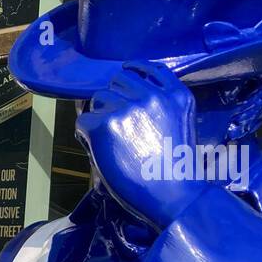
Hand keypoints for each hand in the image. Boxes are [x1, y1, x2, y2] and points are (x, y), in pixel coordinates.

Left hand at [75, 61, 200, 230]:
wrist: (172, 194)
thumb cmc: (174, 171)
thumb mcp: (178, 125)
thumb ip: (159, 108)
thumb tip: (125, 100)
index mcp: (177, 94)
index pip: (151, 68)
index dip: (135, 70)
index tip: (126, 72)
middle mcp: (152, 95)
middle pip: (119, 79)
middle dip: (114, 97)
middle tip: (115, 124)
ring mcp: (128, 107)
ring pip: (99, 97)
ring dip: (99, 115)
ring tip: (109, 142)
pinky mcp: (105, 123)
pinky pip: (83, 121)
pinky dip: (85, 136)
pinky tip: (99, 151)